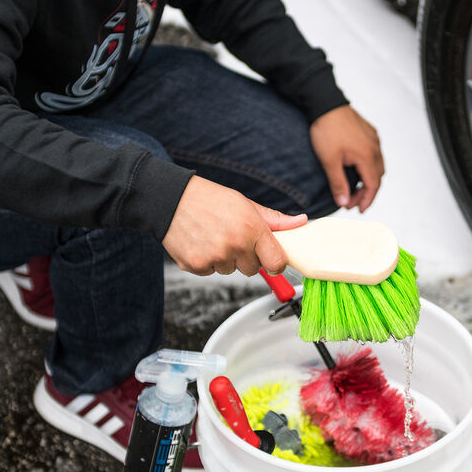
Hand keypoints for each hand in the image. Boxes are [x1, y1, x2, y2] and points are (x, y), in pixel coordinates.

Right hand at [162, 175, 306, 275]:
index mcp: (252, 229)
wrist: (169, 199)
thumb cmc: (209, 199)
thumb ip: (275, 219)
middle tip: (233, 237)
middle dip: (247, 257)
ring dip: (226, 259)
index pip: (277, 263)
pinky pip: (211, 272)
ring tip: (214, 237)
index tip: (271, 259)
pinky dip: (207, 262)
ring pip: (231, 271)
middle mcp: (235, 245)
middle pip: (253, 269)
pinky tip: (201, 243)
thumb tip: (301, 222)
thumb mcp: (246, 204)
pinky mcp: (197, 266)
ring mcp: (215, 257)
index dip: (276, 263)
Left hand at [310, 105, 383, 211]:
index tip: (359, 210)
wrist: (324, 102)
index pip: (372, 185)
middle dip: (366, 192)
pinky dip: (369, 166)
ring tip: (354, 188)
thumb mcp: (329, 161)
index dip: (367, 200)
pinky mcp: (369, 132)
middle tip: (352, 202)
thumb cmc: (326, 130)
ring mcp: (373, 139)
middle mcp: (375, 147)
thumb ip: (338, 184)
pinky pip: (375, 154)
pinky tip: (356, 169)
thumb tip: (344, 203)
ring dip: (368, 179)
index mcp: (367, 156)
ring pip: (377, 166)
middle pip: (377, 177)